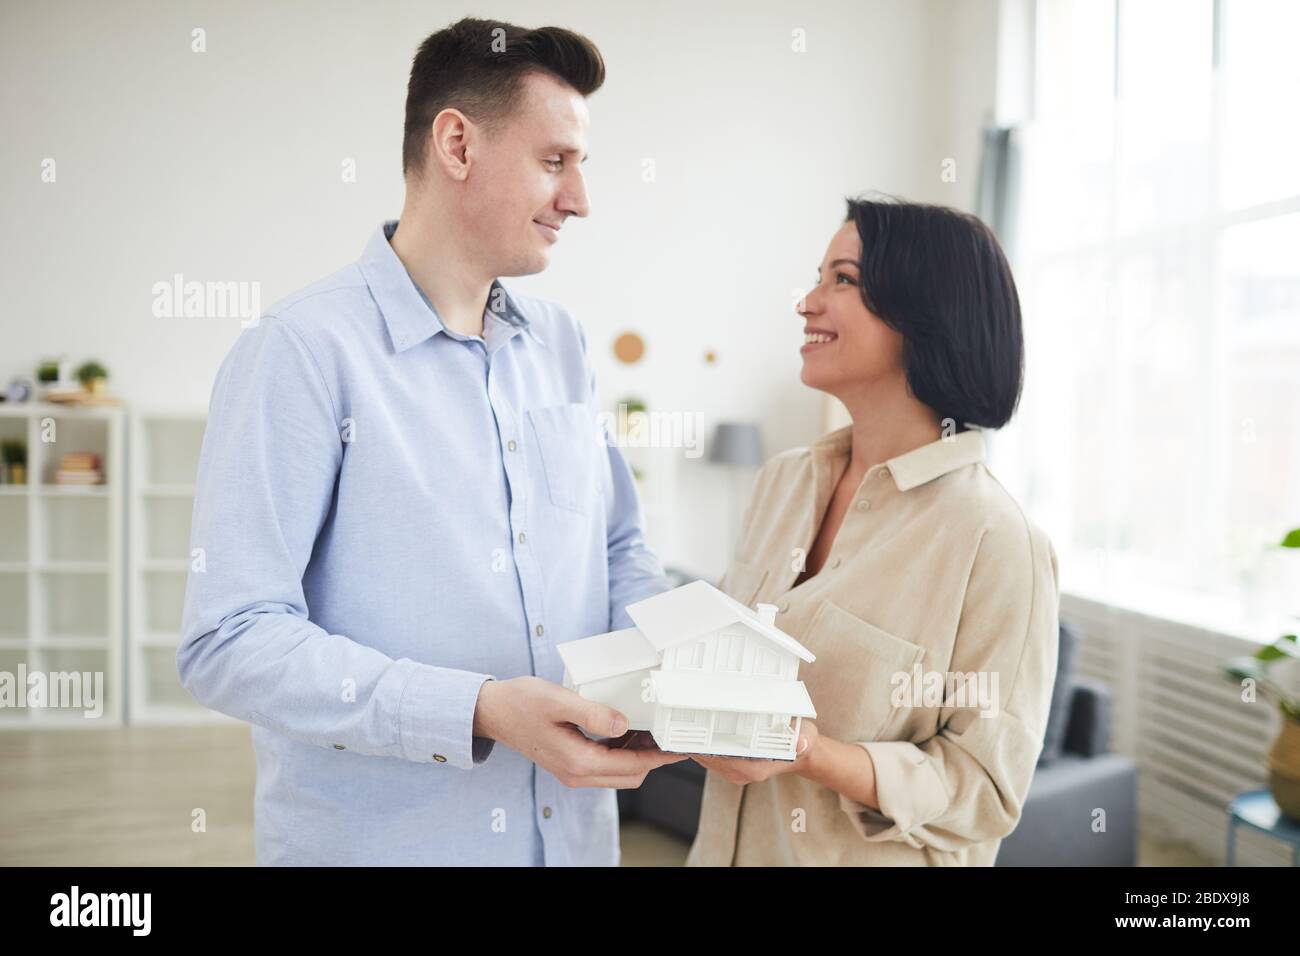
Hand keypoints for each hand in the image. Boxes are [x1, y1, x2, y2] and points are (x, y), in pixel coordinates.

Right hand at [473, 676, 687, 787]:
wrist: (493, 711)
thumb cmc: (522, 703)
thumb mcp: (558, 700)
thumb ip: (593, 713)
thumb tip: (624, 724)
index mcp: (578, 761)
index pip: (632, 766)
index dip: (660, 757)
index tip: (680, 748)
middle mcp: (577, 773)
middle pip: (630, 775)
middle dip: (654, 759)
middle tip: (672, 737)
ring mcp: (572, 771)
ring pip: (618, 773)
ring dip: (639, 756)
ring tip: (654, 731)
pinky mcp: (569, 763)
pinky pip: (605, 765)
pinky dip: (622, 753)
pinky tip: (627, 731)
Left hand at [691, 720, 819, 784]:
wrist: (801, 753)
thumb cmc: (801, 743)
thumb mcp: (805, 738)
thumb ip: (802, 740)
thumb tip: (799, 742)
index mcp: (754, 769)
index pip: (720, 758)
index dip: (703, 747)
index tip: (688, 733)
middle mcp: (741, 773)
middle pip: (708, 758)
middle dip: (694, 743)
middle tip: (678, 722)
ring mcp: (735, 771)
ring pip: (706, 758)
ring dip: (695, 743)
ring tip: (681, 723)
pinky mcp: (732, 765)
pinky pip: (711, 756)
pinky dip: (702, 744)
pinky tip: (695, 730)